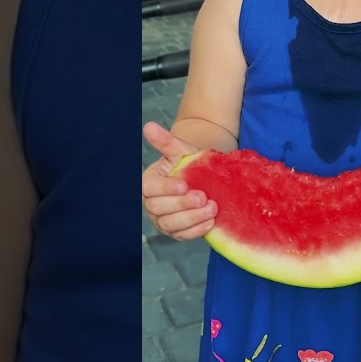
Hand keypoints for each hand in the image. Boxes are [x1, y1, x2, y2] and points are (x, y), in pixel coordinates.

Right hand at [141, 122, 216, 240]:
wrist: (203, 177)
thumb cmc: (189, 162)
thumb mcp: (180, 150)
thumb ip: (165, 141)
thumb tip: (148, 126)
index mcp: (149, 182)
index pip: (149, 188)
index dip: (166, 188)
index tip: (185, 184)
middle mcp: (151, 204)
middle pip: (160, 209)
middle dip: (182, 204)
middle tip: (203, 197)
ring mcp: (163, 220)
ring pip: (171, 225)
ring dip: (192, 218)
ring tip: (212, 208)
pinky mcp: (177, 232)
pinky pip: (183, 236)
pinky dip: (196, 231)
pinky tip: (211, 223)